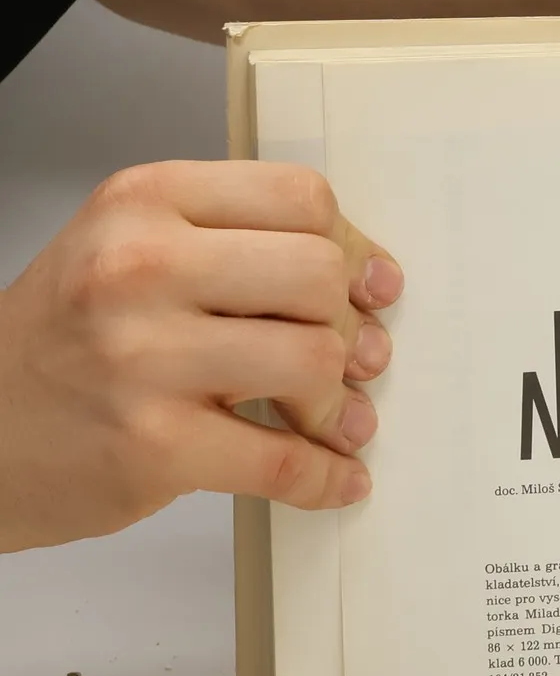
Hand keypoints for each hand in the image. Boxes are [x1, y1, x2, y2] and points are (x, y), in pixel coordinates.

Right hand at [0, 161, 401, 552]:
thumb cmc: (68, 338)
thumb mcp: (135, 248)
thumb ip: (244, 246)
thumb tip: (374, 285)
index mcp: (147, 202)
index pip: (301, 197)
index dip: (351, 246)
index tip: (366, 285)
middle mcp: (140, 267)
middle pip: (318, 274)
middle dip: (349, 324)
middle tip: (349, 358)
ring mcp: (142, 358)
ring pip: (313, 360)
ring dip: (340, 403)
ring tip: (335, 418)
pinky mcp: (150, 446)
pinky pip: (280, 460)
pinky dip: (324, 475)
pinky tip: (335, 477)